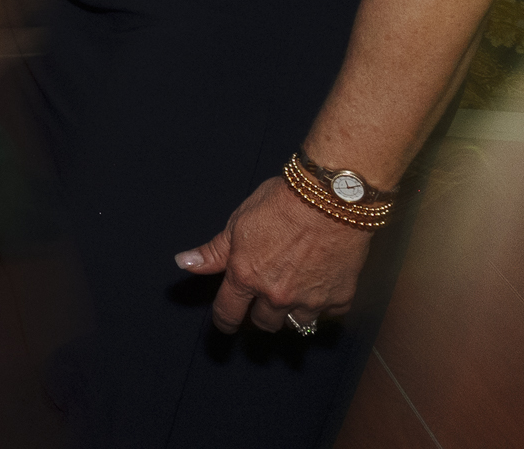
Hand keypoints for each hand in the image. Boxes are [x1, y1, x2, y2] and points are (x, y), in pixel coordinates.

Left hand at [176, 175, 374, 334]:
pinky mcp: (340, 298)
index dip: (224, 322)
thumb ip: (214, 251)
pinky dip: (324, 305)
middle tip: (263, 301)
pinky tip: (321, 286)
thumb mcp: (238, 223)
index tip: (226, 325)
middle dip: (260, 315)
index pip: (228, 313)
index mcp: (246, 276)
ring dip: (292, 314)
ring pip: (297, 325)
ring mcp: (310, 300)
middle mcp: (276, 295)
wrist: (331, 198)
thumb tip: (184, 263)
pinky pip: (329, 314)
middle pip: (264, 324)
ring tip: (293, 295)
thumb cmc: (282, 204)